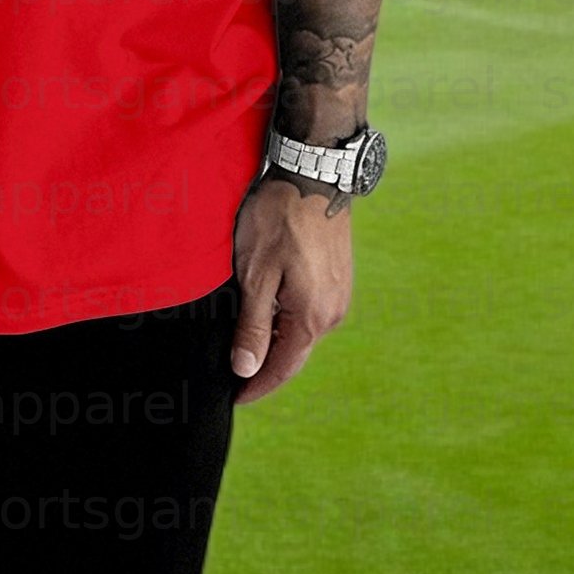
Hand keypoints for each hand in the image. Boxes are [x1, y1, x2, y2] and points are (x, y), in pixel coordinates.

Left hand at [230, 171, 352, 405]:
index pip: (282, 368)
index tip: (235, 398)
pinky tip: (269, 316)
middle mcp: (332, 312)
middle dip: (265, 368)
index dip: (257, 386)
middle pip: (294, 353)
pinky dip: (289, 322)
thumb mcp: (256, 274)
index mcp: (311, 317)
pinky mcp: (338, 277)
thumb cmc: (279, 219)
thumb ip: (253, 325)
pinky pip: (311, 312)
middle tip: (234, 378)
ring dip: (277, 344)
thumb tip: (247, 369)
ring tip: (246, 348)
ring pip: (303, 332)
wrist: (312, 175)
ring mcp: (339, 295)